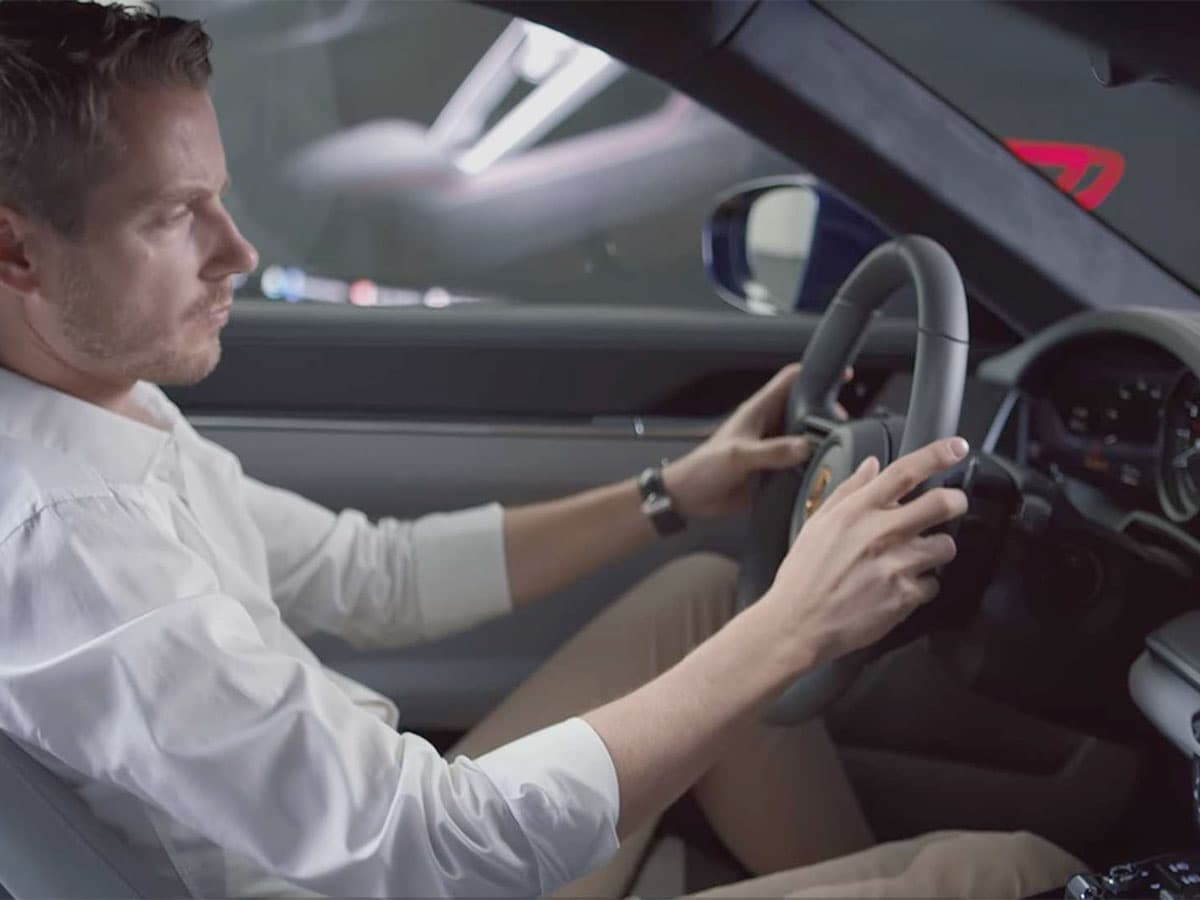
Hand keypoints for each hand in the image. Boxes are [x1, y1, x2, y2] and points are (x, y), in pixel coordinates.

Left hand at [663, 363, 850, 519]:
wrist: (689, 498)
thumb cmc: (702, 469)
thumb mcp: (738, 456)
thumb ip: (772, 451)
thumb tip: (803, 446)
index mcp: (758, 411)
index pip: (790, 380)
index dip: (815, 373)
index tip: (840, 375)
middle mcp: (768, 426)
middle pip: (804, 407)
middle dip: (825, 411)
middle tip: (842, 422)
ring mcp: (772, 446)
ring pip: (804, 435)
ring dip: (819, 439)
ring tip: (837, 446)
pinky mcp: (773, 469)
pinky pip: (799, 463)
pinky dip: (811, 464)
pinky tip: (822, 471)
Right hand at [760, 436, 969, 673]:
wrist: (797, 623)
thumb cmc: (803, 576)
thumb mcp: (817, 523)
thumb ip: (848, 490)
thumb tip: (872, 466)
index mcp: (857, 511)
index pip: (905, 471)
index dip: (937, 455)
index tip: (956, 447)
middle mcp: (880, 533)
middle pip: (943, 503)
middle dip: (956, 501)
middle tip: (953, 505)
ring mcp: (896, 565)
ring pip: (946, 546)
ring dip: (937, 549)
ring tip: (917, 557)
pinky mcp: (904, 596)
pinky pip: (933, 584)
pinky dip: (923, 586)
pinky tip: (901, 588)